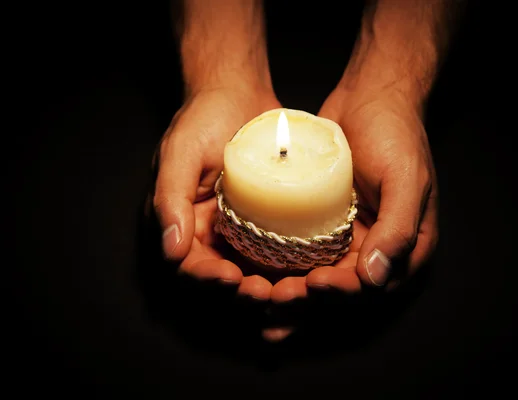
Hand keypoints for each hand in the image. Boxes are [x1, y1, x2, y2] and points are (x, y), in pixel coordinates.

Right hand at [151, 86, 280, 299]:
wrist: (238, 91)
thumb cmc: (203, 116)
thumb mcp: (181, 152)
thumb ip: (170, 198)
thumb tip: (171, 249)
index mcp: (183, 221)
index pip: (190, 263)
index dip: (208, 278)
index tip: (232, 278)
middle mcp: (212, 230)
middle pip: (225, 274)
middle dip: (245, 290)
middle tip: (269, 293)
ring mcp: (243, 226)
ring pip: (255, 268)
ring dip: (271, 284)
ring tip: (292, 289)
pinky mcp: (270, 218)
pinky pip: (279, 248)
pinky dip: (291, 264)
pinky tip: (309, 269)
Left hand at [268, 83, 437, 340]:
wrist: (370, 97)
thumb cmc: (396, 134)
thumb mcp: (406, 179)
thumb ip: (398, 229)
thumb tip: (375, 278)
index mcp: (408, 246)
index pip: (374, 284)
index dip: (343, 291)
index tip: (313, 283)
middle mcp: (378, 246)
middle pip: (342, 286)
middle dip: (309, 296)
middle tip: (276, 296)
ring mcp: (349, 235)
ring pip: (319, 272)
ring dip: (292, 286)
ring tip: (261, 292)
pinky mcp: (324, 221)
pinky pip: (304, 248)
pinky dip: (284, 261)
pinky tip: (258, 267)